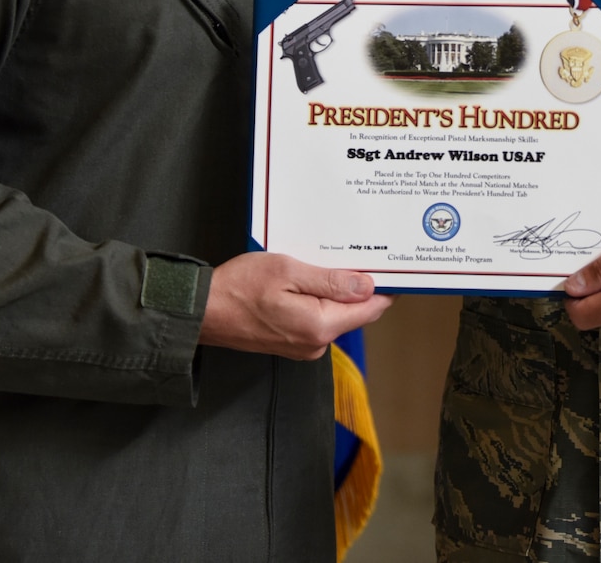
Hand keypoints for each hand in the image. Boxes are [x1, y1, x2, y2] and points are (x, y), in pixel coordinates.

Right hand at [201, 252, 392, 360]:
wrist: (204, 312)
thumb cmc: (239, 288)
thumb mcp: (288, 272)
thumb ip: (330, 281)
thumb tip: (366, 286)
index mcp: (320, 325)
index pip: (371, 308)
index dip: (386, 286)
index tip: (396, 267)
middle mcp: (317, 342)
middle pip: (356, 311)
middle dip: (362, 285)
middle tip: (363, 254)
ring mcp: (305, 345)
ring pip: (338, 314)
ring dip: (339, 291)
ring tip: (330, 262)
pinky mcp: (294, 341)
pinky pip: (320, 318)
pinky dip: (322, 300)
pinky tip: (312, 279)